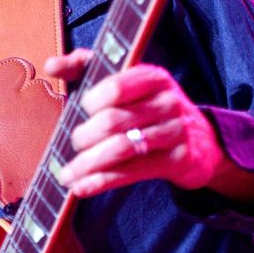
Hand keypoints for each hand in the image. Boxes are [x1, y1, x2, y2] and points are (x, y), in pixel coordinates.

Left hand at [43, 48, 226, 197]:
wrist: (202, 141)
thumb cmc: (148, 108)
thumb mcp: (127, 82)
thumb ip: (87, 67)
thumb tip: (51, 65)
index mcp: (153, 77)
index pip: (116, 86)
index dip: (91, 100)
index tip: (79, 108)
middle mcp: (168, 101)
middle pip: (114, 121)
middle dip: (85, 136)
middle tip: (73, 143)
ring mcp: (175, 132)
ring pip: (122, 149)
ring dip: (88, 163)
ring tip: (67, 173)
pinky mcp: (178, 161)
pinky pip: (133, 171)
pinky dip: (102, 181)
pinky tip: (81, 187)